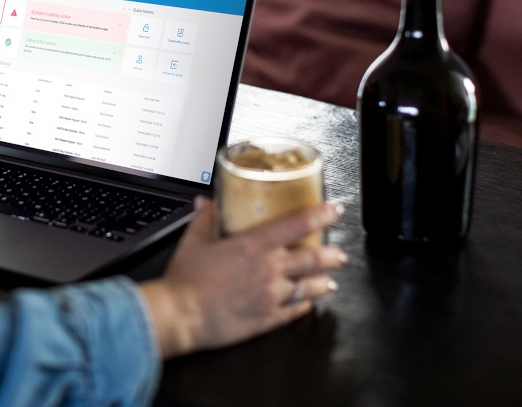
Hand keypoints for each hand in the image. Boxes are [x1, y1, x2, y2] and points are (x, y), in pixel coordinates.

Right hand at [139, 197, 345, 358]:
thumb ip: (205, 218)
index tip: (334, 210)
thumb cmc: (186, 280)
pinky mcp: (267, 319)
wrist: (181, 315)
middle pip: (312, 258)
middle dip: (331, 254)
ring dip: (323, 282)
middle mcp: (268, 269)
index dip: (320, 216)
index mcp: (253, 246)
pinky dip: (306, 305)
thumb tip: (207, 203)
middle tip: (339, 252)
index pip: (297, 225)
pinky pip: (295, 311)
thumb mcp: (193, 240)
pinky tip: (309, 303)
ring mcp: (271, 296)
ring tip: (331, 280)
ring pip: (309, 287)